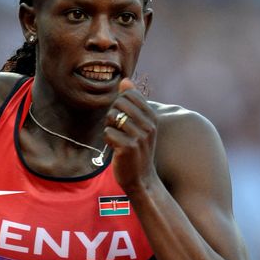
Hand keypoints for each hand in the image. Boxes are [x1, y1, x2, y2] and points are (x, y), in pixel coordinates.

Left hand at [104, 78, 157, 192]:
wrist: (142, 179)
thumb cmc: (138, 150)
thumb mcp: (140, 125)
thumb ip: (134, 102)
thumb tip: (125, 81)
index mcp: (152, 117)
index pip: (130, 94)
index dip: (120, 103)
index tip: (123, 118)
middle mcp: (148, 125)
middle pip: (119, 103)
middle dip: (112, 114)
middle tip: (117, 129)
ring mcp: (139, 136)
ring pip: (112, 117)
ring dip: (110, 127)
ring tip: (117, 139)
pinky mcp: (128, 147)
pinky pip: (108, 132)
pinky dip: (107, 140)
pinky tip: (115, 149)